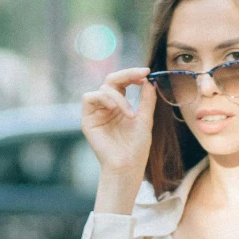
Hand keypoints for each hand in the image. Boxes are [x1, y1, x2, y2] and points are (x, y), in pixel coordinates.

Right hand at [80, 67, 154, 211]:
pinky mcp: (87, 119)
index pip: (123, 83)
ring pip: (104, 89)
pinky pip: (90, 97)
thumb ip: (147, 99)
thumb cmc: (136, 147)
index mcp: (120, 105)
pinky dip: (104, 99)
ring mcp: (97, 112)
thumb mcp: (145, 119)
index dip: (133, 75)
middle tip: (141, 75)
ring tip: (130, 114)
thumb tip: (150, 81)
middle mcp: (107, 106)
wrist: (127, 166)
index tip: (146, 72)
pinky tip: (115, 110)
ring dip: (119, 97)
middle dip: (127, 75)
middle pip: (111, 80)